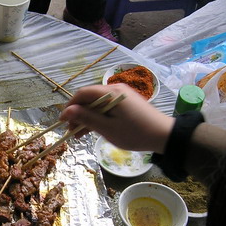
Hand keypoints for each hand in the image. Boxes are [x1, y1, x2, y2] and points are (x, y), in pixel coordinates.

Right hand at [59, 85, 173, 153]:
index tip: (62, 121)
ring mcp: (122, 95)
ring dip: (88, 118)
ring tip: (79, 135)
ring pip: (98, 104)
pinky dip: (99, 118)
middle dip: (78, 114)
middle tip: (71, 131)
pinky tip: (93, 130)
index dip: (70, 106)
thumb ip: (86, 118)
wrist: (163, 135)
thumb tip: (67, 111)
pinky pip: (107, 108)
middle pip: (90, 98)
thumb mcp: (107, 128)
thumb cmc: (135, 133)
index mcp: (110, 92)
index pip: (83, 93)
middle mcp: (115, 89)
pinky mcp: (127, 103)